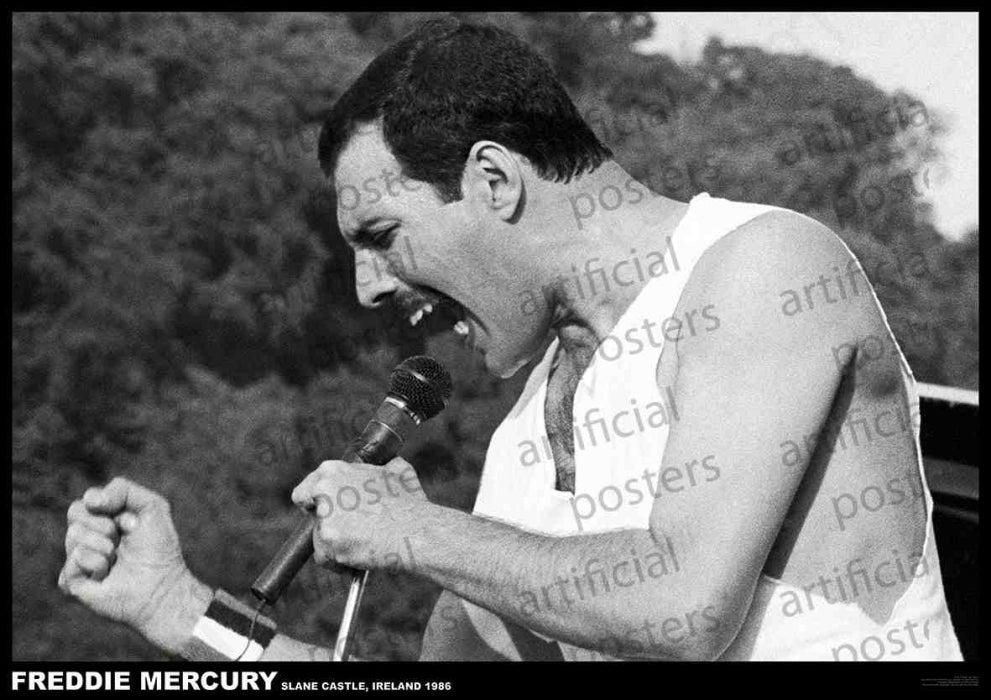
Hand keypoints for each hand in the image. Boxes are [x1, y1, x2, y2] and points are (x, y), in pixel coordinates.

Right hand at [58, 477, 210, 654]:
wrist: (161, 586)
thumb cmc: (158, 548)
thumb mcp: (152, 506)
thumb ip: (123, 489)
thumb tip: (90, 500)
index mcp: (103, 518)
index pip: (87, 500)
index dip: (108, 506)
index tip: (131, 521)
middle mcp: (87, 536)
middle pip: (75, 512)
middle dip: (104, 524)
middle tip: (122, 540)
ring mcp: (77, 558)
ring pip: (74, 535)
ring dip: (104, 546)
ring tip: (117, 559)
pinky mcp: (72, 580)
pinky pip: (73, 560)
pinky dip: (96, 564)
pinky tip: (106, 575)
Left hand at [292, 456, 425, 571]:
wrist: (417, 531)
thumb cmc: (410, 503)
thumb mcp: (399, 470)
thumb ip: (383, 466)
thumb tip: (388, 464)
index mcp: (333, 470)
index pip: (306, 490)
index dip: (315, 502)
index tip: (324, 510)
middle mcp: (323, 491)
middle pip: (312, 516)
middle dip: (329, 524)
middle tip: (350, 530)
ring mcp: (324, 519)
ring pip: (319, 539)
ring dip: (337, 545)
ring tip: (364, 544)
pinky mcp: (327, 544)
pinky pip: (326, 559)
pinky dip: (340, 562)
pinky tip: (360, 557)